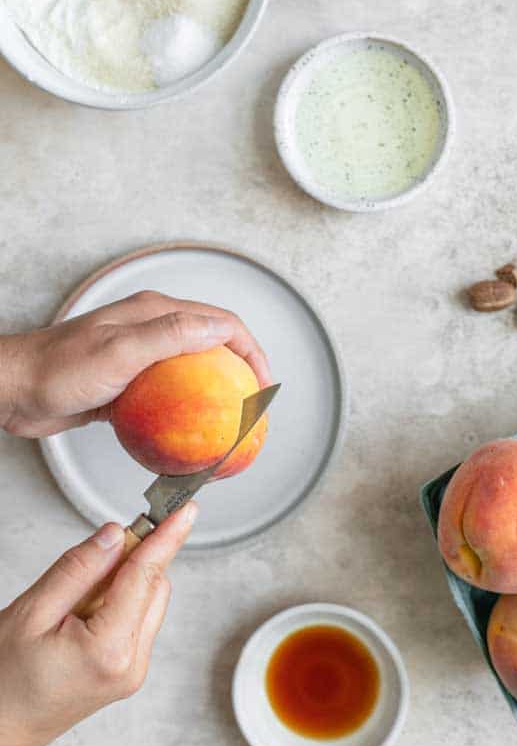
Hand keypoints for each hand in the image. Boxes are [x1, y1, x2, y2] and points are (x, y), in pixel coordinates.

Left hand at [0, 290, 271, 436]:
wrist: (12, 389)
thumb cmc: (58, 368)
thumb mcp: (119, 351)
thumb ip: (170, 336)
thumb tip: (220, 331)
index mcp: (156, 312)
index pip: (220, 323)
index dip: (251, 349)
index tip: (263, 384)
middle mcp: (152, 328)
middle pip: (212, 344)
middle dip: (241, 369)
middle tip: (255, 406)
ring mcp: (140, 356)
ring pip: (192, 371)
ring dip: (215, 391)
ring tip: (231, 421)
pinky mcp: (127, 383)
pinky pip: (168, 395)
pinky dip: (186, 411)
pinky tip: (190, 434)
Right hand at [0, 503, 196, 745]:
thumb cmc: (4, 681)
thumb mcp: (32, 613)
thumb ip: (78, 569)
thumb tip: (115, 534)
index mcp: (109, 649)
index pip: (147, 576)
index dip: (167, 536)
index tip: (186, 509)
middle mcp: (132, 663)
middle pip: (155, 586)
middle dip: (134, 559)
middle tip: (97, 552)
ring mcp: (133, 671)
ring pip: (149, 601)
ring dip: (125, 581)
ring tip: (76, 597)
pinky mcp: (128, 672)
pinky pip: (137, 619)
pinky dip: (119, 602)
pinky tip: (83, 613)